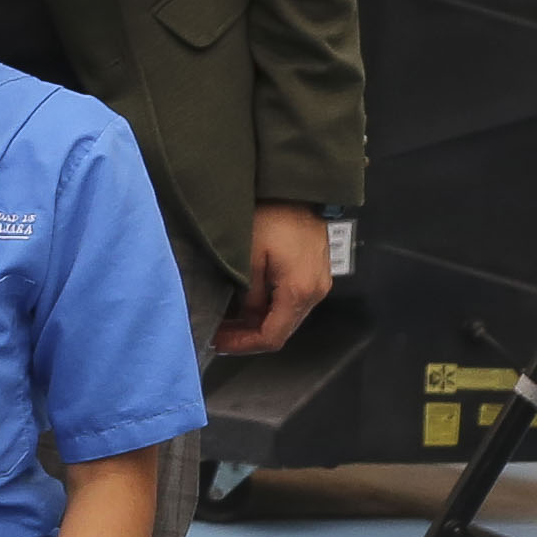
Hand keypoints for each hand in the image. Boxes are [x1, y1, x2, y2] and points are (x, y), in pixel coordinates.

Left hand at [214, 199, 333, 355]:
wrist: (297, 191)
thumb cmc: (271, 218)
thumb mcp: (249, 258)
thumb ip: (251, 294)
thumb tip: (248, 314)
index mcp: (300, 291)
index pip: (273, 336)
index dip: (243, 345)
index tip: (218, 342)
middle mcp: (316, 292)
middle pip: (281, 330)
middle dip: (247, 336)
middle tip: (218, 333)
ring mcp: (319, 284)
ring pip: (286, 317)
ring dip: (257, 323)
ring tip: (227, 321)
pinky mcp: (315, 273)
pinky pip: (291, 301)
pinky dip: (268, 309)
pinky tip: (245, 304)